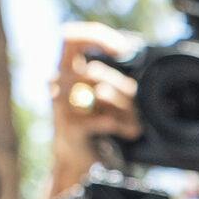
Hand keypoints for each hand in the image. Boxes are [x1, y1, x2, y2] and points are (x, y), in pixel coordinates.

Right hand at [48, 22, 139, 197]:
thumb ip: (117, 80)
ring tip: (137, 125)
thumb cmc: (98, 128)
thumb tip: (139, 62)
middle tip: (137, 99)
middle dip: (123, 86)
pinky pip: (104, 120)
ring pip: (104, 93)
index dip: (96, 36)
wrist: (82, 163)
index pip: (70, 38)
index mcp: (68, 71)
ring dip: (128, 110)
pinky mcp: (69, 128)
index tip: (123, 48)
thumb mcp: (109, 99)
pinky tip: (128, 132)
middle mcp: (59, 83)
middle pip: (95, 69)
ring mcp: (60, 105)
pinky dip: (121, 126)